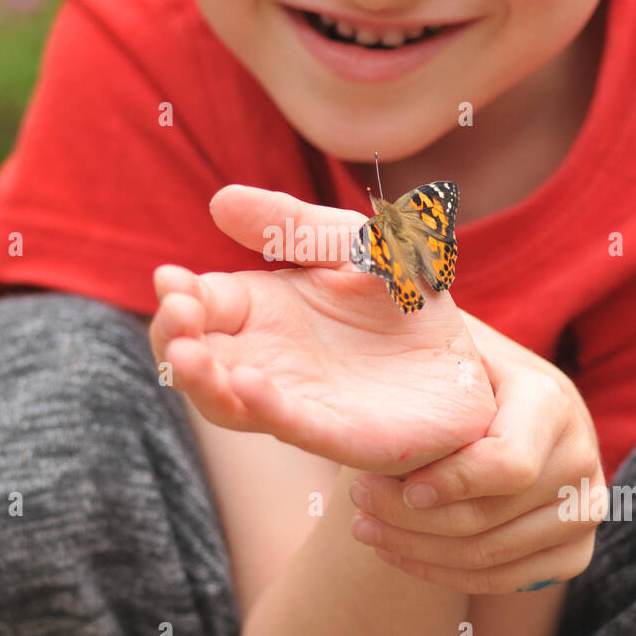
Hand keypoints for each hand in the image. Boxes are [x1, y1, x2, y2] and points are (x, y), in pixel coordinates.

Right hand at [149, 184, 495, 472]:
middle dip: (175, 340)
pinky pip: (291, 425)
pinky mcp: (337, 434)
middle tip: (176, 317)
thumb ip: (292, 224)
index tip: (169, 279)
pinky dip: (263, 408)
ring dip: (201, 382)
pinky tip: (245, 384)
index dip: (180, 296)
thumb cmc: (400, 299)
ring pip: (228, 402)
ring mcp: (296, 401)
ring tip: (186, 358)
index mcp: (261, 310)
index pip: (202, 305)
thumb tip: (221, 201)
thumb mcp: (350, 244)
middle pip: (198, 358)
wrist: (466, 358)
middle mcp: (266, 360)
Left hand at [346, 312, 604, 591]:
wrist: (499, 412)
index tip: (384, 480)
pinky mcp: (575, 551)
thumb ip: (420, 318)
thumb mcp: (446, 342)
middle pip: (489, 515)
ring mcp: (586, 509)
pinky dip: (442, 573)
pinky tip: (397, 551)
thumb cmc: (455, 371)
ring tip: (363, 527)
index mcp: (551, 401)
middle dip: (409, 517)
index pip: (506, 465)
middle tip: (354, 502)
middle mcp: (582, 457)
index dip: (447, 483)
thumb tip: (380, 279)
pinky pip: (506, 582)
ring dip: (415, 549)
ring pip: (490, 555)